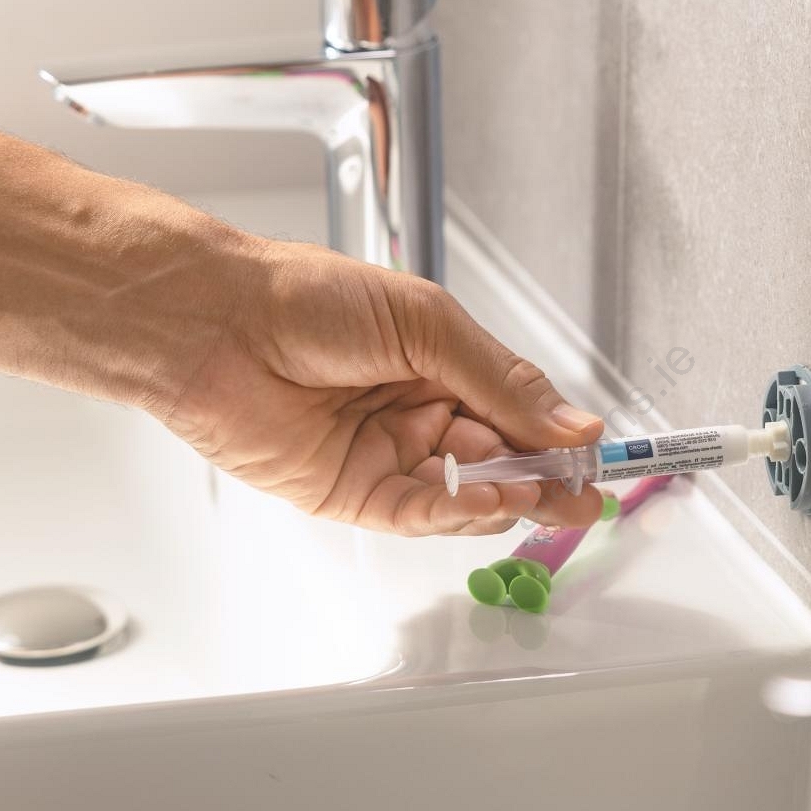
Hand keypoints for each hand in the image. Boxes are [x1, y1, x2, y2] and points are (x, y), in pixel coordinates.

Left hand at [157, 240, 605, 535]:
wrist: (216, 324)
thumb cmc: (305, 297)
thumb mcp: (427, 324)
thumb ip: (501, 381)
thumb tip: (571, 422)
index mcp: (439, 363)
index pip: (515, 410)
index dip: (556, 436)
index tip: (594, 455)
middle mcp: (415, 412)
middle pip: (497, 459)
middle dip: (542, 480)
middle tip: (582, 497)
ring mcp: (385, 455)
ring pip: (462, 494)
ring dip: (504, 498)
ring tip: (537, 495)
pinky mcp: (350, 493)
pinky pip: (415, 513)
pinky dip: (454, 513)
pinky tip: (485, 501)